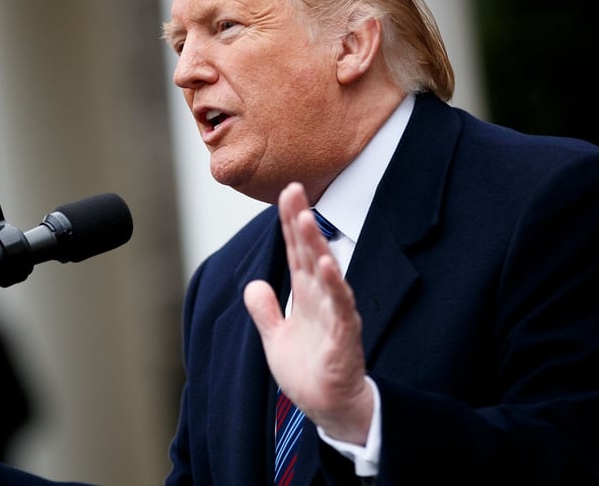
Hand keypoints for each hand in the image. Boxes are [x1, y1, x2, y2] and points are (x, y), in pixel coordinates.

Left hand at [243, 182, 372, 443]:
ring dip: (317, 246)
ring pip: (326, 274)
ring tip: (306, 219)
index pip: (297, 252)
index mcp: (306, 296)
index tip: (287, 193)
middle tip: (294, 190)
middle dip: (302, 221)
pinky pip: (341, 308)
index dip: (291, 223)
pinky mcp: (344, 337)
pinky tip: (328, 266)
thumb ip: (265, 310)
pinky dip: (335, 286)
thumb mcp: (276, 338)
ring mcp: (335, 315)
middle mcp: (322, 299)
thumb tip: (253, 284)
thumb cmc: (309, 372)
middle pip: (310, 253)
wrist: (329, 408)